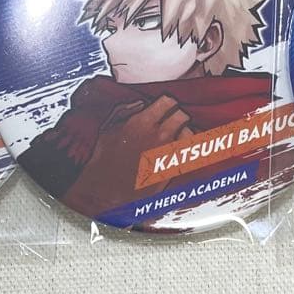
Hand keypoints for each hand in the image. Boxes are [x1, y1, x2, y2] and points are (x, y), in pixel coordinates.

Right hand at [62, 95, 192, 215]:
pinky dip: (184, 149)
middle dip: (177, 115)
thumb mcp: (108, 129)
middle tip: (171, 119)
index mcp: (143, 123)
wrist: (108, 191)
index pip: (168, 102)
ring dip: (183, 132)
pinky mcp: (173, 168)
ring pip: (189, 133)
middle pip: (182, 115)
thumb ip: (124, 111)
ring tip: (175, 134)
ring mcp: (168, 153)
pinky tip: (175, 150)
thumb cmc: (105, 161)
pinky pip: (188, 153)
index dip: (166, 103)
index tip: (164, 106)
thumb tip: (139, 104)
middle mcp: (159, 136)